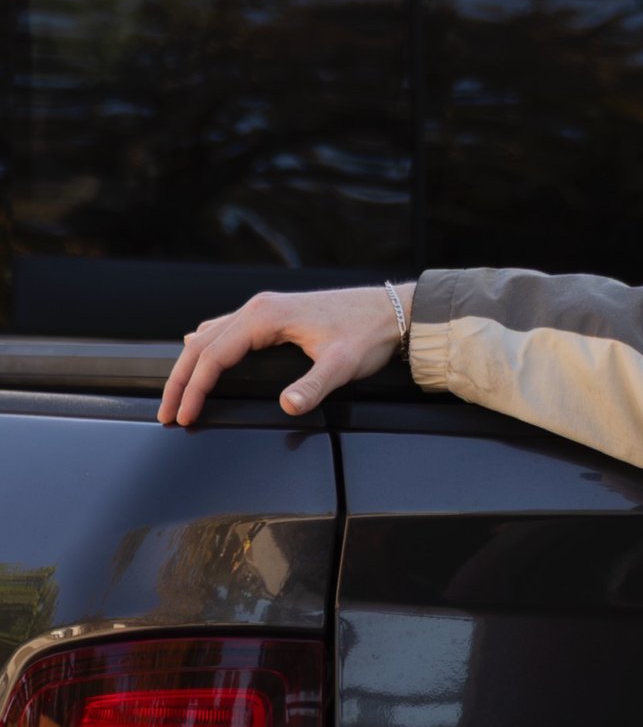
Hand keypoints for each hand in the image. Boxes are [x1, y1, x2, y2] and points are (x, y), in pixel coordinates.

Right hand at [158, 284, 408, 427]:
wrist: (392, 310)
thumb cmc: (367, 333)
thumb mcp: (343, 365)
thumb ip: (313, 387)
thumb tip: (287, 407)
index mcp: (264, 316)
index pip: (213, 356)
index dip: (195, 389)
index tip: (184, 416)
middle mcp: (256, 309)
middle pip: (201, 346)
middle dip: (180, 382)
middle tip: (166, 414)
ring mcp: (263, 311)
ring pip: (209, 337)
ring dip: (190, 367)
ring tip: (177, 397)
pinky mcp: (273, 317)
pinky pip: (226, 332)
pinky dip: (206, 351)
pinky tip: (200, 359)